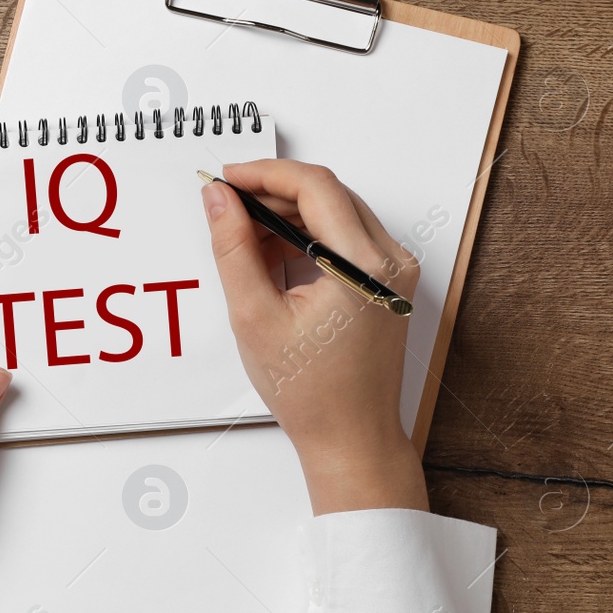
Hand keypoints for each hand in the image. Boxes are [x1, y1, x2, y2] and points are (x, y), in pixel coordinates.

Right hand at [201, 160, 427, 514]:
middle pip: (328, 194)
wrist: (351, 438)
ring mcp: (394, 272)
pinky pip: (347, 236)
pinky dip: (308, 235)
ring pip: (337, 212)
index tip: (227, 178)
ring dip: (289, 213)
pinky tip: (272, 254)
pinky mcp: (389, 282)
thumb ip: (233, 248)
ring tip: (243, 235)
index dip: (265, 173)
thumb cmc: (312, 394)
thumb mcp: (255, 316)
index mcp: (363, 266)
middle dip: (273, 192)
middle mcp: (390, 262)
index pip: (315, 186)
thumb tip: (218, 199)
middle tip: (226, 205)